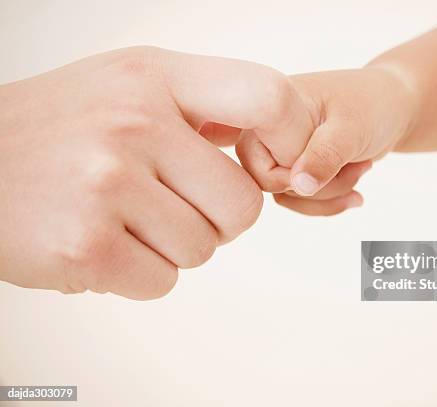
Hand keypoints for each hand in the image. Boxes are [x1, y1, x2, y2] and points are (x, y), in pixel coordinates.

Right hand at [0, 46, 310, 298]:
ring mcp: (108, 184)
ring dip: (172, 247)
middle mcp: (134, 124)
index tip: (278, 166)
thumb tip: (274, 138)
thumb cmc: (58, 128)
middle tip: (173, 206)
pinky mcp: (86, 245)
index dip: (292, 138)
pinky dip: (139, 274)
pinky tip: (103, 244)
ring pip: (203, 249)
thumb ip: (200, 105)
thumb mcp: (128, 85)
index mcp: (154, 78)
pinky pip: (162, 281)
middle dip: (218, 220)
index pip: (267, 97)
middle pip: (244, 206)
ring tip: (125, 220)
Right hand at [236, 66, 416, 215]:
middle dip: (318, 186)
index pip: (254, 158)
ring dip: (329, 194)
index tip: (331, 163)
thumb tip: (298, 186)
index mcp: (272, 108)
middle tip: (355, 165)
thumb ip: (324, 155)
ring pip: (288, 194)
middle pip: (271, 182)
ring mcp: (284, 149)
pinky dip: (330, 200)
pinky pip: (301, 197)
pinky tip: (356, 193)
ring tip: (362, 169)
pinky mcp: (298, 165)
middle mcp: (271, 129)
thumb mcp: (351, 128)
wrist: (395, 106)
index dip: (288, 174)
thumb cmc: (373, 104)